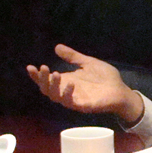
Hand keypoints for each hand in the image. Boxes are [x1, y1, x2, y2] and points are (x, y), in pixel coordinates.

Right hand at [27, 44, 143, 122]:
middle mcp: (68, 92)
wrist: (121, 90)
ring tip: (55, 73)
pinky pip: (72, 103)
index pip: (47, 81)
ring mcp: (75, 99)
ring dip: (54, 86)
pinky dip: (69, 94)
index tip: (30, 67)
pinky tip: (71, 83)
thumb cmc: (105, 78)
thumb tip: (56, 47)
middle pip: (48, 90)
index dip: (37, 76)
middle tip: (43, 68)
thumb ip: (73, 57)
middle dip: (43, 80)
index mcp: (67, 82)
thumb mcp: (88, 63)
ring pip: (57, 97)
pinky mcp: (84, 106)